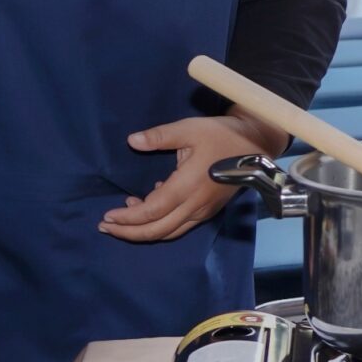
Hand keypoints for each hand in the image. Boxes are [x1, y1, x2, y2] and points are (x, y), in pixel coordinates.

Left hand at [100, 113, 283, 242]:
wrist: (256, 145)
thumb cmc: (222, 135)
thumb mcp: (190, 129)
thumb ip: (159, 136)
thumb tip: (132, 141)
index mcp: (188, 186)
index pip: (151, 211)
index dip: (127, 218)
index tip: (107, 216)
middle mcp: (195, 205)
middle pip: (157, 230)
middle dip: (129, 232)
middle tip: (106, 227)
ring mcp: (204, 210)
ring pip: (169, 232)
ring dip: (144, 232)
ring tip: (124, 221)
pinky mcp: (209, 210)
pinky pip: (180, 226)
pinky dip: (161, 225)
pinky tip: (150, 209)